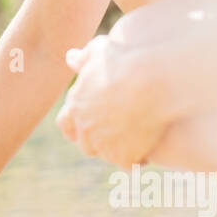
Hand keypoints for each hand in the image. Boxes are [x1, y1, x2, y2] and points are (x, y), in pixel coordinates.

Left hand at [55, 33, 165, 167]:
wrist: (151, 78)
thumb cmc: (127, 59)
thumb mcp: (101, 50)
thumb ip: (84, 57)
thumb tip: (70, 57)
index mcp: (76, 105)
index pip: (66, 124)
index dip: (76, 126)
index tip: (90, 125)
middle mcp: (86, 128)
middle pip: (86, 145)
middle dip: (99, 142)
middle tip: (118, 137)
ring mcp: (104, 144)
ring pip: (108, 156)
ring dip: (118, 152)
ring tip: (136, 145)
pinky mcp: (125, 155)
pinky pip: (128, 165)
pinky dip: (137, 160)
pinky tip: (147, 154)